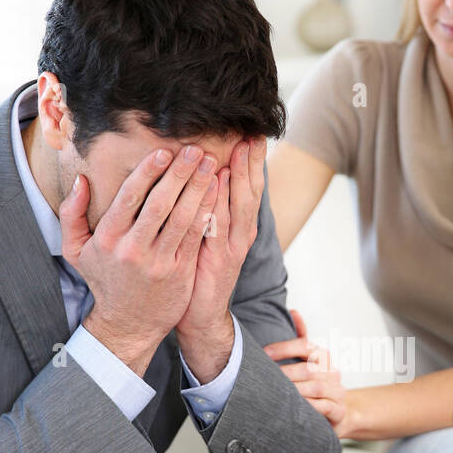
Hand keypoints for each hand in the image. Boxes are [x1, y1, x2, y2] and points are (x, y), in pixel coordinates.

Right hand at [60, 144, 218, 375]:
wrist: (126, 323)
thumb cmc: (104, 280)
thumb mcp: (76, 250)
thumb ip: (72, 214)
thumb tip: (81, 180)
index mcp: (108, 239)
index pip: (129, 198)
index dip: (148, 173)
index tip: (163, 152)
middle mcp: (133, 249)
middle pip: (160, 204)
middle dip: (179, 174)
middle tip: (193, 149)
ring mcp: (158, 262)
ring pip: (181, 218)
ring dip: (198, 188)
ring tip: (208, 164)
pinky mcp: (179, 273)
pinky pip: (194, 237)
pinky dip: (206, 213)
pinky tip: (215, 193)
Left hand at [176, 137, 266, 373]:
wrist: (200, 317)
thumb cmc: (198, 275)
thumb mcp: (205, 239)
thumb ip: (208, 211)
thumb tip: (203, 179)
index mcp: (239, 228)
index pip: (248, 188)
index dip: (251, 163)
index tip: (252, 135)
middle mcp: (241, 234)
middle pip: (250, 192)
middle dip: (252, 163)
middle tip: (253, 134)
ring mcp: (232, 247)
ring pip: (240, 205)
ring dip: (240, 176)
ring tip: (241, 149)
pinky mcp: (219, 259)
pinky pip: (219, 224)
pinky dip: (220, 202)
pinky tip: (218, 182)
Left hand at [263, 308, 349, 432]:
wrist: (338, 412)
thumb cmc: (316, 385)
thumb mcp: (309, 361)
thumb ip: (300, 339)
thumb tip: (294, 311)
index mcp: (323, 356)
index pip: (306, 345)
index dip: (284, 348)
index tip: (264, 354)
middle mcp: (332, 371)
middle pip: (308, 368)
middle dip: (285, 373)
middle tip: (265, 378)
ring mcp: (338, 391)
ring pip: (315, 387)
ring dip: (294, 390)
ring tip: (277, 393)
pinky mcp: (339, 410)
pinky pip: (324, 407)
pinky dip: (309, 406)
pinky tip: (295, 407)